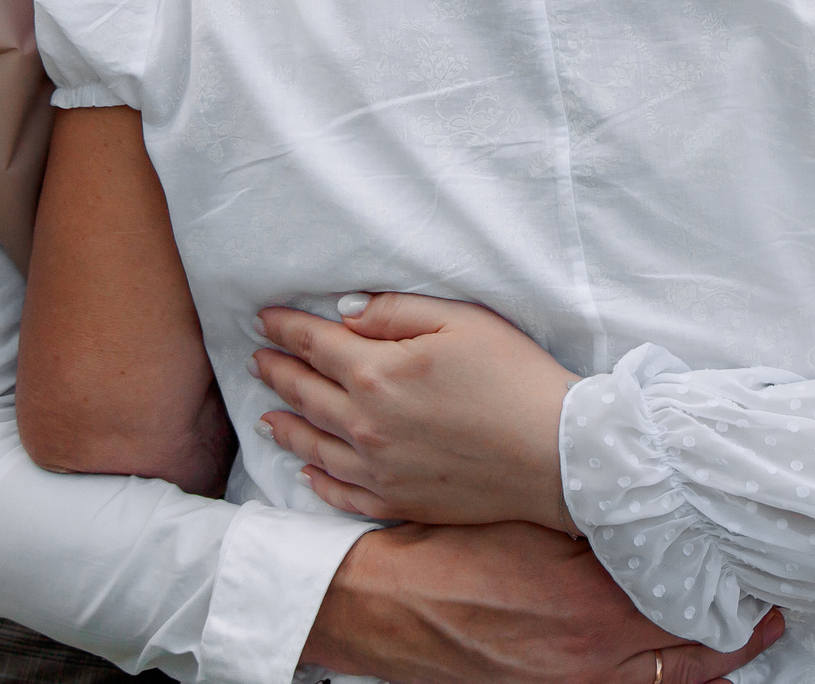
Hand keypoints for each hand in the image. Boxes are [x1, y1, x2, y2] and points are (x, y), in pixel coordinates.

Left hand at [254, 293, 578, 531]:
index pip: (316, 344)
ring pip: (314, 446)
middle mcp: (366, 425)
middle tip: (258, 359)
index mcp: (378, 373)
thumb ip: (397, 313)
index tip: (264, 319)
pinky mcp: (398, 502)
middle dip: (277, 371)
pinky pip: (342, 494)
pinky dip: (318, 481)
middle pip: (306, 393)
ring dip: (286, 426)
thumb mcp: (462, 321)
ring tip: (266, 415)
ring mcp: (378, 470)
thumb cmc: (515, 377)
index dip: (286, 328)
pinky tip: (307, 473)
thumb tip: (347, 313)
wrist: (556, 455)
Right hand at [302, 522, 785, 683]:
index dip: (737, 601)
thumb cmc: (450, 553)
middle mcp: (588, 666)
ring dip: (701, 667)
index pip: (693, 615)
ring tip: (736, 643)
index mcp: (592, 617)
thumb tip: (660, 520)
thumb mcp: (536, 527)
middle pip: (691, 665)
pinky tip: (667, 664)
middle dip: (737, 642)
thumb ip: (603, 531)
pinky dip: (654, 681)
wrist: (381, 603)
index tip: (764, 582)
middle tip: (771, 616)